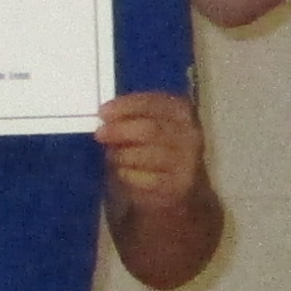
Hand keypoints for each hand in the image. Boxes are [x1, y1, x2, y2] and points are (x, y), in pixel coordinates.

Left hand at [95, 89, 206, 212]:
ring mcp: (187, 161)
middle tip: (100, 134)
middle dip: (121, 130)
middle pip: (151, 129)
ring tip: (113, 157)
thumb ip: (133, 117)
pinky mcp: (178, 186)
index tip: (103, 112)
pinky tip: (123, 172)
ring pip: (145, 155)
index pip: (154, 103)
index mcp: (183, 112)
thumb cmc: (158, 149)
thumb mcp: (151, 124)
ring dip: (121, 155)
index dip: (126, 106)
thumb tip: (106, 117)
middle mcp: (191, 134)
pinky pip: (144, 178)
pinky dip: (128, 174)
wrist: (182, 187)